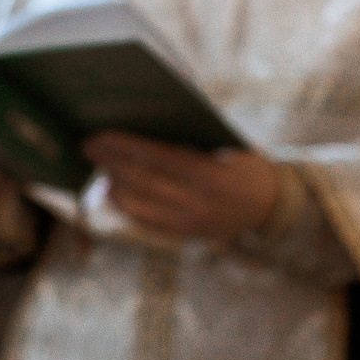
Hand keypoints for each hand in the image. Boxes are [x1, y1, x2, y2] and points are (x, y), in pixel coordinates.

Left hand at [82, 133, 279, 244]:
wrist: (271, 204)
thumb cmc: (243, 163)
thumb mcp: (224, 145)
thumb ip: (189, 139)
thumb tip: (140, 124)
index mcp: (210, 176)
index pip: (157, 158)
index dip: (124, 147)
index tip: (99, 135)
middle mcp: (198, 203)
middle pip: (142, 181)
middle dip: (111, 162)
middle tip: (88, 146)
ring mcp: (190, 223)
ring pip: (139, 205)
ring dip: (114, 184)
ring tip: (99, 166)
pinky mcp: (185, 235)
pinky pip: (146, 221)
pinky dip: (125, 206)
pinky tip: (113, 191)